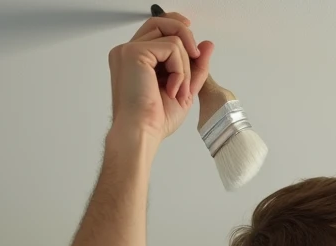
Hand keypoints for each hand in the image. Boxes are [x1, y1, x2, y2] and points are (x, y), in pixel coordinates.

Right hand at [107, 11, 213, 146]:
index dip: (177, 25)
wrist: (142, 132)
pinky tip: (172, 89)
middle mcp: (128, 51)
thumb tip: (208, 44)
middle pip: (162, 22)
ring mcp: (128, 50)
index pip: (156, 28)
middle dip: (187, 39)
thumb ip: (195, 66)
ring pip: (173, 38)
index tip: (193, 36)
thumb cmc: (156, 119)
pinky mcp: (134, 52)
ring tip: (177, 90)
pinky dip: (180, 71)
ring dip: (185, 67)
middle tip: (196, 60)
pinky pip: (172, 48)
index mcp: (135, 59)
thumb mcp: (185, 88)